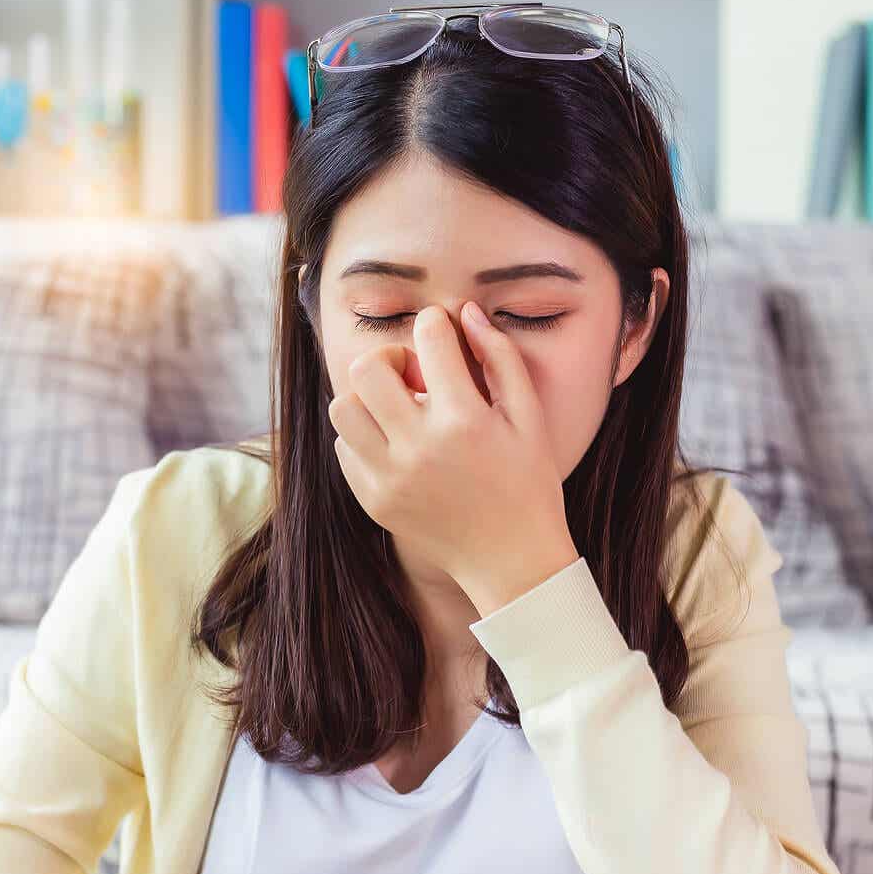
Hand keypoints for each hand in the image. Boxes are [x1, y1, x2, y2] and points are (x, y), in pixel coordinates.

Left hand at [328, 301, 579, 615]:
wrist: (511, 561)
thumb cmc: (529, 483)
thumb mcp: (530, 417)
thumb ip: (500, 358)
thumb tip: (465, 312)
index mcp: (464, 420)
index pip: (429, 337)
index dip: (437, 325)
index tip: (443, 336)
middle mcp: (420, 448)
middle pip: (367, 368)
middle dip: (390, 357)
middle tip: (413, 376)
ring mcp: (390, 477)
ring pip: (343, 407)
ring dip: (368, 398)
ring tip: (398, 410)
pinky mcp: (373, 500)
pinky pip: (344, 448)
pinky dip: (364, 438)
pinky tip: (396, 445)